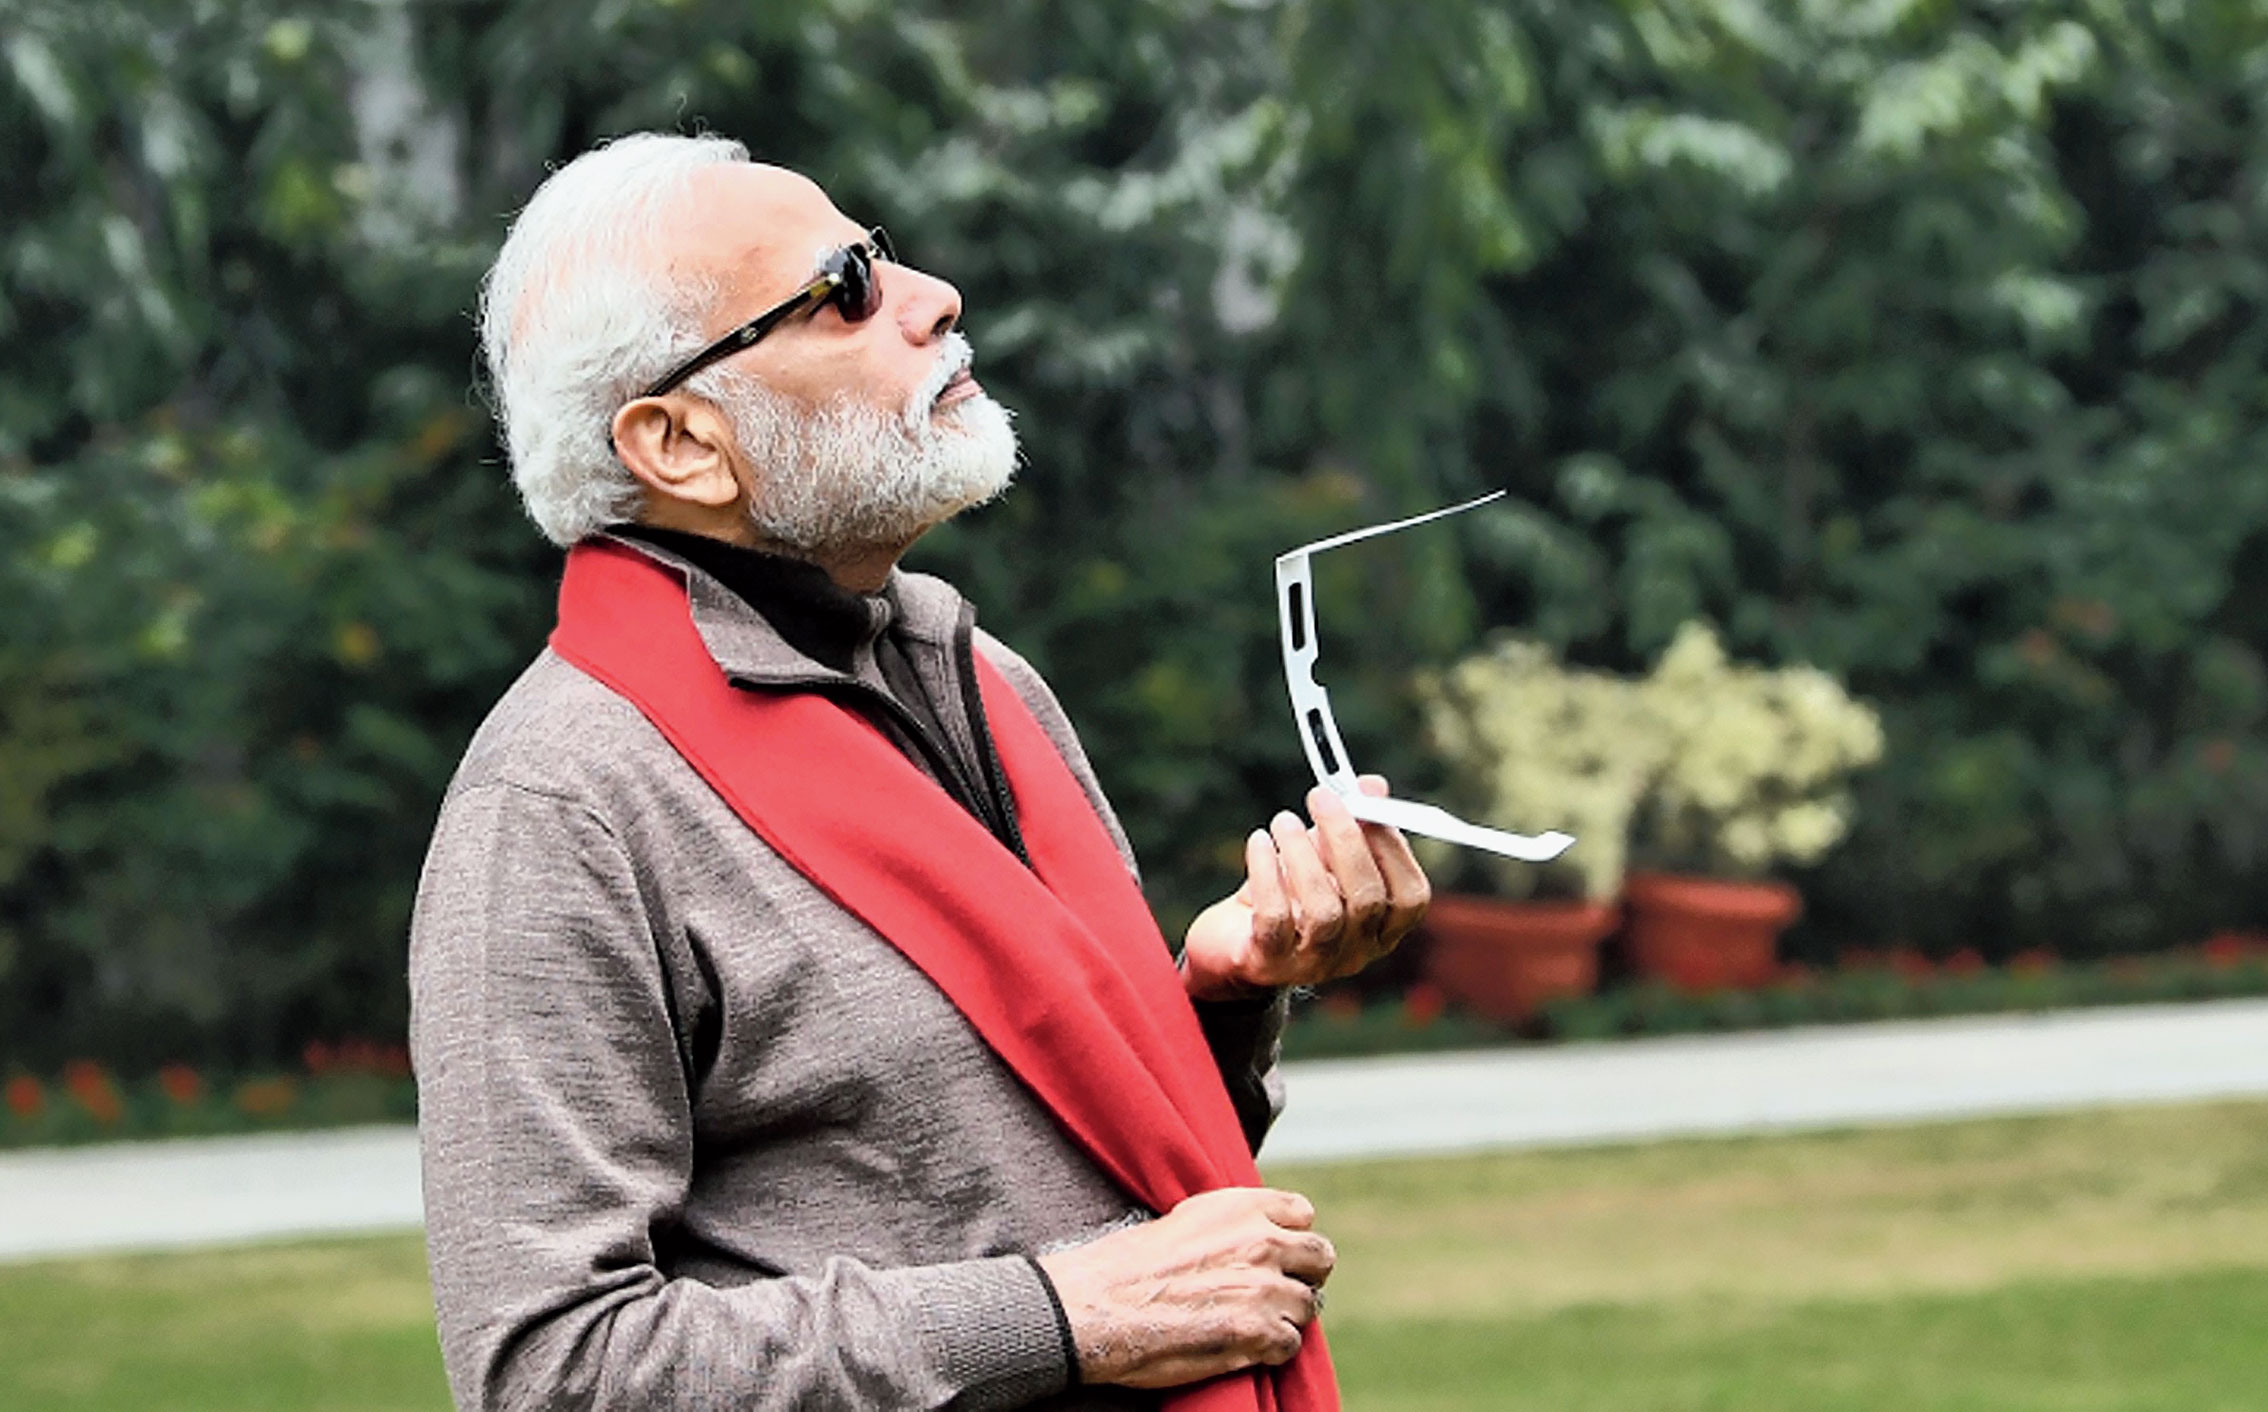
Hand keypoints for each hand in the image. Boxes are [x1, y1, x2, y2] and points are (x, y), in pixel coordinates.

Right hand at [1035, 1187, 1334, 1388]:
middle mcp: (1261, 1241)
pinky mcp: (1257, 1333)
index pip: (1303, 1215)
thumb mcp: (1186, 1219)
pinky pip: (1290, 1344)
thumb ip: (1232, 1224)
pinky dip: (1270, 1349)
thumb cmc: (1128, 1265)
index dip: (1292, 1237)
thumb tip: (1261, 1235)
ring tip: (1249, 1323)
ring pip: (1308, 1306)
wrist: (1097, 1306)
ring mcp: (1264, 1289)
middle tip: (1277, 1291)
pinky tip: (1241, 1346)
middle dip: (1304, 1275)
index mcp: (1242, 1206)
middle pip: (1321, 1258)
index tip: (1279, 1253)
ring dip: (1284, 1316)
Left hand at [1181, 775, 1430, 1001]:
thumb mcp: (1323, 857)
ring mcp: (1314, 963)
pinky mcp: (1269, 963)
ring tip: (1283, 821)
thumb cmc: (1289, 894)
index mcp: (1382, 929)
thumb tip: (1372, 786)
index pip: (1410, 896)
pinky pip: (1274, 918)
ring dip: (1303, 855)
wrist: (1232, 943)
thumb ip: (1353, 824)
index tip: (1367, 804)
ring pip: (1324, 911)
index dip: (1393, 848)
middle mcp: (1356, 952)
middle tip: (1321, 796)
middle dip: (1345, 839)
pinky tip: (1258, 842)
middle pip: (1367, 898)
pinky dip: (1266, 873)